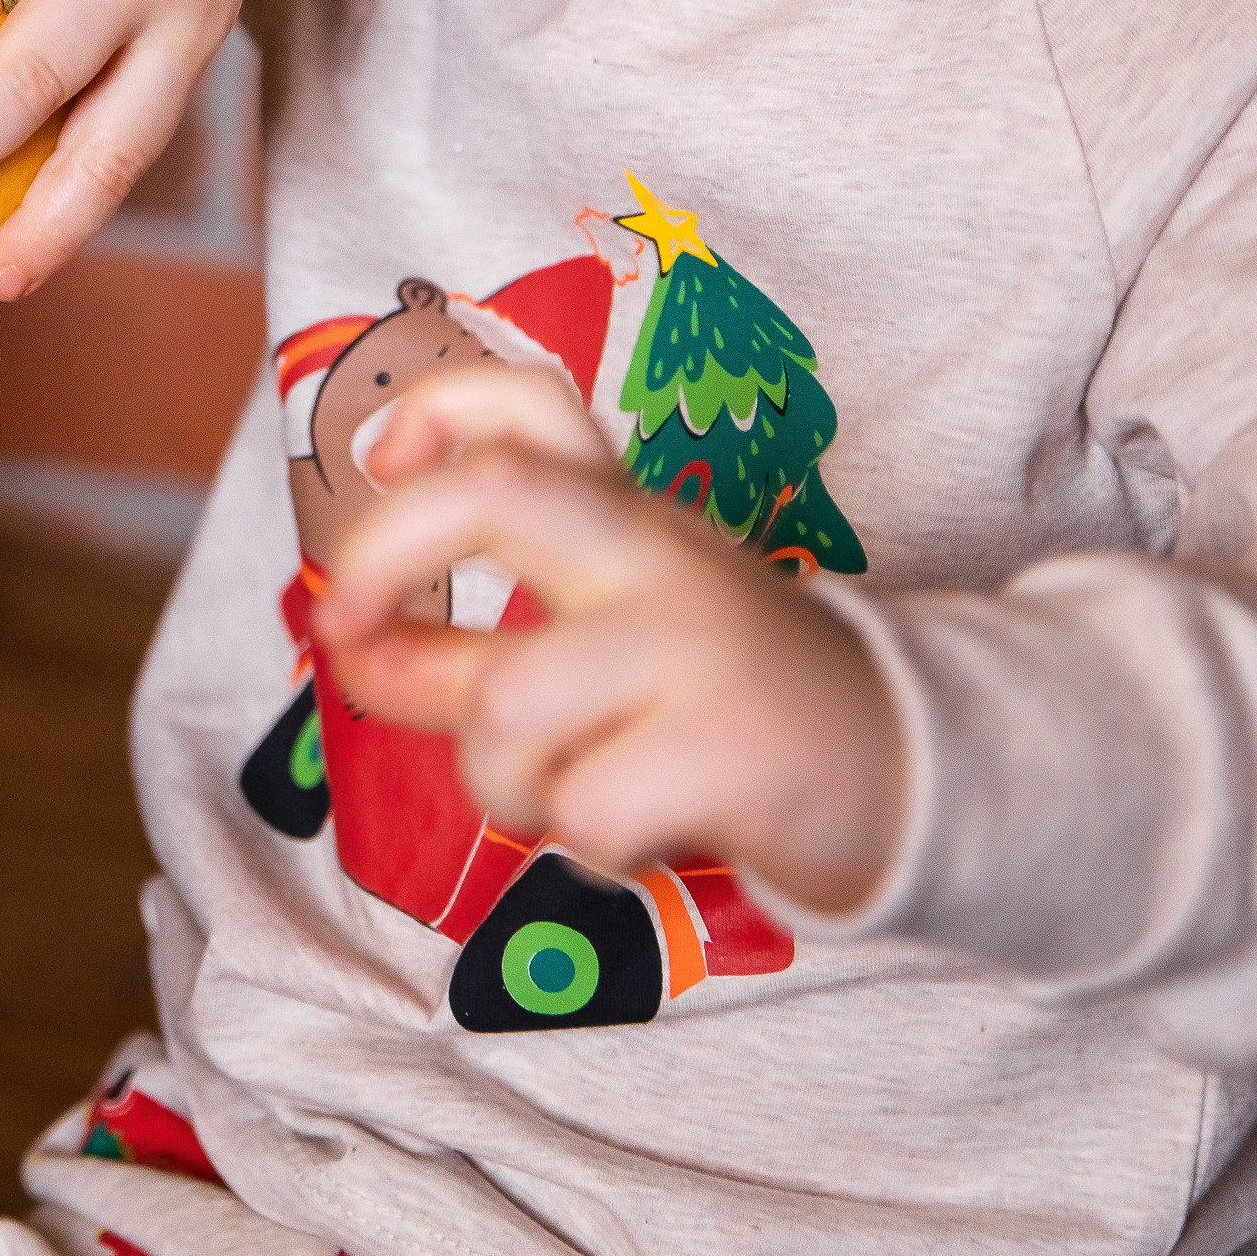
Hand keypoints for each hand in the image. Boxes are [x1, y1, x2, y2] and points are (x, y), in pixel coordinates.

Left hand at [314, 365, 903, 914]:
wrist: (911, 767)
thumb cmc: (721, 701)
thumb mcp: (609, 637)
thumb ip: (483, 638)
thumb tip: (349, 643)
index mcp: (628, 516)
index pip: (530, 405)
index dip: (435, 411)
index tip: (381, 459)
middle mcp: (658, 553)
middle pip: (494, 493)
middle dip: (385, 553)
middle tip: (345, 632)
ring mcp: (696, 643)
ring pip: (506, 708)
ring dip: (505, 785)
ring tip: (571, 796)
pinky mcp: (732, 745)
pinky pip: (583, 811)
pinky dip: (590, 850)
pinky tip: (646, 836)